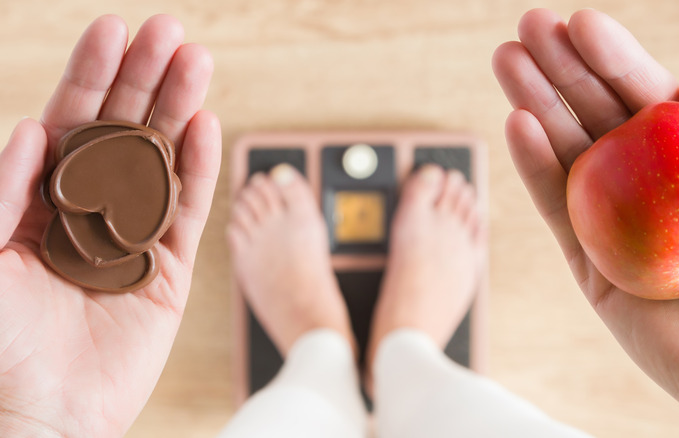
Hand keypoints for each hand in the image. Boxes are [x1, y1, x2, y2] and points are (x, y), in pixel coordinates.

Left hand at [0, 15, 220, 436]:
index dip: (92, 74)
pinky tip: (207, 127)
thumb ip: (5, 190)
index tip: (114, 29)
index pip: (71, 121)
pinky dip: (199, 170)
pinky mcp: (170, 271)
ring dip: (180, 110)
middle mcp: (91, 211)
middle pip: (125, 130)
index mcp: (40, 200)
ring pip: (164, 162)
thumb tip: (35, 126)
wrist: (39, 413)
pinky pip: (188, 213)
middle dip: (146, 78)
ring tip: (197, 63)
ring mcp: (135, 238)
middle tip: (170, 31)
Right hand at [493, 8, 678, 436]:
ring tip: (507, 60)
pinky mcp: (592, 272)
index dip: (615, 60)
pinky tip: (518, 124)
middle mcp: (647, 191)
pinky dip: (536, 169)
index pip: (647, 101)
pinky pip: (559, 212)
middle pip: (596, 119)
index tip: (581, 21)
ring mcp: (614, 229)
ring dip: (535, 106)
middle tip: (526, 26)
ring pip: (567, 157)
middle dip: (561, 70)